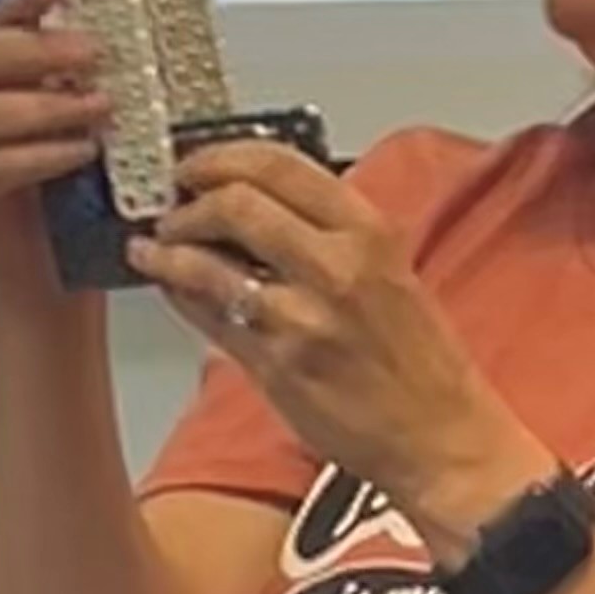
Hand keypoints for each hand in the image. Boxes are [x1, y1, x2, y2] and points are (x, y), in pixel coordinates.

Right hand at [0, 0, 107, 302]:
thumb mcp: (93, 126)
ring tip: (99, 109)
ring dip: (48, 105)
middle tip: (96, 54)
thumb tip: (139, 41)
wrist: (54, 274)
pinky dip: (39, 155)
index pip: (1, 18)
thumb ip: (96, 83)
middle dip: (45, 50)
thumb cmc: (75, 198)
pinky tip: (77, 153)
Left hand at [136, 140, 537, 547]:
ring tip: (154, 248)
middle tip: (170, 206)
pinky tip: (169, 287)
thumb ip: (329, 236)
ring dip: (168, 249)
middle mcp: (337, 265)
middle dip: (188, 198)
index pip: (279, 164)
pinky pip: (210, 316)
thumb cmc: (420, 363)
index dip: (221, 155)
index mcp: (369, 232)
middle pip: (235, 201)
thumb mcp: (390, 272)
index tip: (196, 163)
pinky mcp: (277, 365)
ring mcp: (303, 317)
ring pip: (208, 261)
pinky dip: (178, 294)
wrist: (440, 438)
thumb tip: (259, 209)